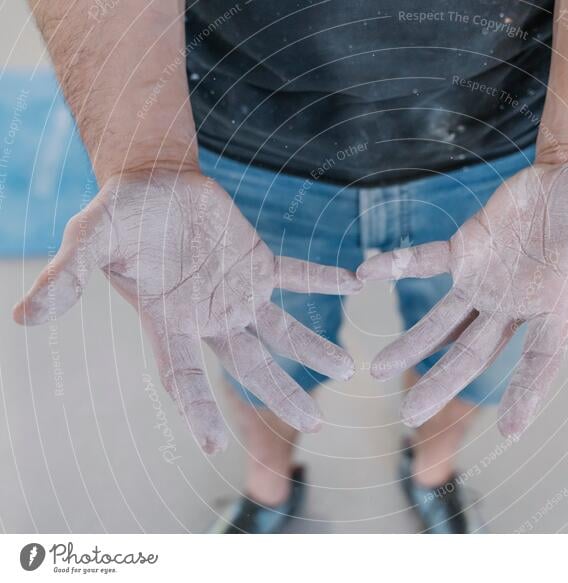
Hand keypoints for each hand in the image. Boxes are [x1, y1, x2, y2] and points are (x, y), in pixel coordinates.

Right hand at [14, 168, 360, 452]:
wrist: (153, 184)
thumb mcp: (90, 239)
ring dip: (312, 347)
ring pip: (280, 331)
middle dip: (281, 393)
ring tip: (348, 365)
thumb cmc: (120, 214)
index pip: (182, 374)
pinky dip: (323, 280)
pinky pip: (296, 275)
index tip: (216, 444)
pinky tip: (353, 285)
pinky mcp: (258, 263)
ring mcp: (237, 292)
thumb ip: (69, 277)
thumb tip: (23, 317)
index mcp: (169, 320)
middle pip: (250, 366)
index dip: (196, 408)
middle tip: (316, 423)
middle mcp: (209, 316)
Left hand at [357, 161, 567, 436]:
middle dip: (442, 381)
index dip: (528, 392)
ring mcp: (486, 280)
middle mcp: (514, 303)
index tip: (509, 430)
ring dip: (409, 340)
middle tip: (407, 415)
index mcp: (555, 305)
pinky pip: (426, 261)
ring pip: (442, 319)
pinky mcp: (466, 248)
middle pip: (474, 352)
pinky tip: (366, 274)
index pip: (542, 359)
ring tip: (373, 366)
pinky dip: (399, 266)